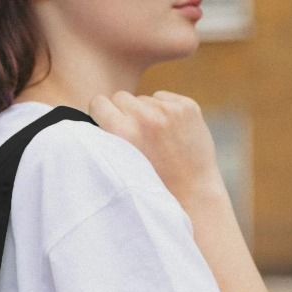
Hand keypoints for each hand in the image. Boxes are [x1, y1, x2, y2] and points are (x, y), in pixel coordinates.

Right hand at [87, 90, 225, 208]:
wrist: (192, 194)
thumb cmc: (151, 187)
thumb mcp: (120, 167)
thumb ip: (109, 140)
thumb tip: (100, 115)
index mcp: (123, 132)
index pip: (99, 102)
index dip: (102, 114)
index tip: (107, 126)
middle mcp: (145, 116)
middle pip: (120, 97)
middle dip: (123, 112)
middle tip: (132, 136)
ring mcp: (169, 109)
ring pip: (143, 99)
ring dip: (145, 113)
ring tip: (154, 140)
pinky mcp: (187, 106)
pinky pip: (163, 98)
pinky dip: (163, 111)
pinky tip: (169, 134)